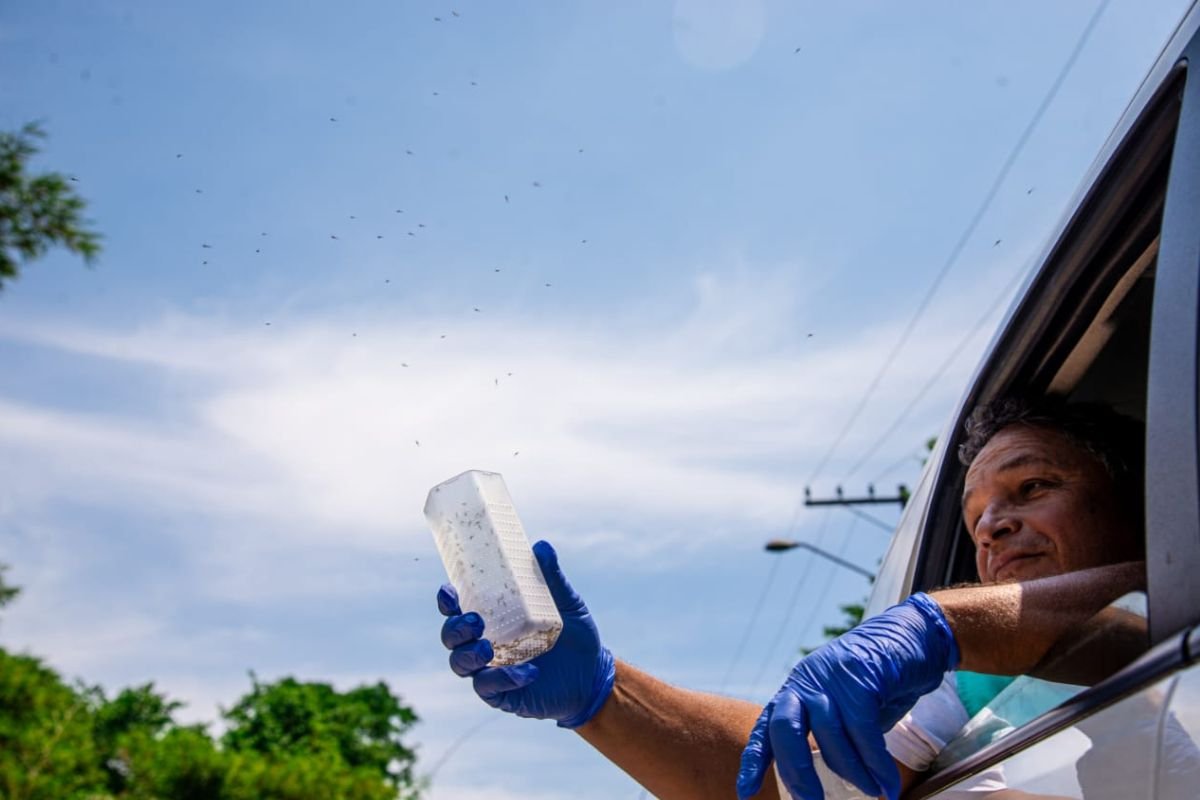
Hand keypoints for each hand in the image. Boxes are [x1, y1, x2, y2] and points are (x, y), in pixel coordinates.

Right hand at [436, 540, 615, 727]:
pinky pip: (488, 689)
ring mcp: (491, 669)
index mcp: (494, 617)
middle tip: (475, 621)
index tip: (450, 591)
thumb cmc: (575, 634)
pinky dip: (503, 679)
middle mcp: (485, 642)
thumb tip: (542, 546)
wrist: (594, 673)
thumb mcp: (567, 603)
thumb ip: (552, 578)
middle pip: (451, 636)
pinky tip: (528, 672)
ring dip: (468, 655)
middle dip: (455, 628)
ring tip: (487, 649)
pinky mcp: (503, 694)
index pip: (458, 607)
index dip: (447, 600)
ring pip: (460, 664)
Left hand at [737, 593, 958, 799]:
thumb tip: (831, 781)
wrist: (916, 639)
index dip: (754, 761)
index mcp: (796, 690)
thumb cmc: (880, 682)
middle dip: (797, 771)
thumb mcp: (847, 710)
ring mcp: (831, 676)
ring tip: (872, 791)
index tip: (745, 792)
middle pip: (785, 728)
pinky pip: (863, 730)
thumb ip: (832, 736)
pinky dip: (876, 762)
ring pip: (829, 733)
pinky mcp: (860, 677)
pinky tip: (888, 783)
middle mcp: (806, 682)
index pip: (766, 727)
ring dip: (852, 771)